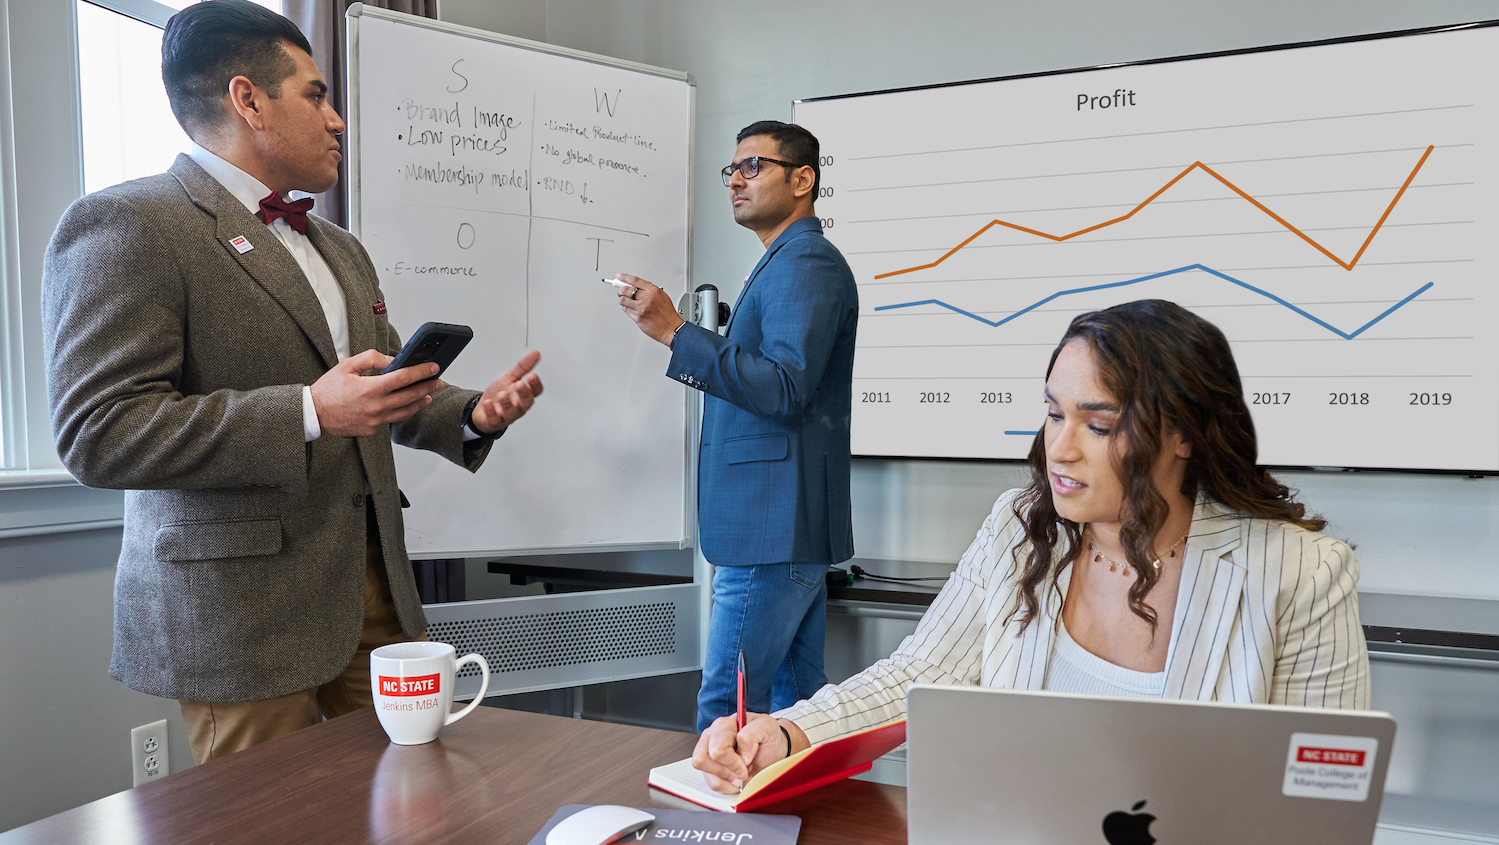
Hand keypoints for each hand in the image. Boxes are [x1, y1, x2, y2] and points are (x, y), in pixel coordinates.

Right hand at [310, 349, 444, 437]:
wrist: (314, 414)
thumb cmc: (328, 389)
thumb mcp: (347, 365)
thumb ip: (371, 359)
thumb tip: (392, 359)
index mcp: (370, 388)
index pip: (404, 378)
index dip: (422, 371)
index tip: (434, 367)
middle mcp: (376, 406)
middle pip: (411, 396)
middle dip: (429, 387)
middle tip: (440, 381)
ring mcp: (375, 420)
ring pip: (406, 411)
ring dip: (420, 402)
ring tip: (429, 395)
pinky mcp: (372, 429)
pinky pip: (392, 419)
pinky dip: (403, 411)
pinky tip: (408, 404)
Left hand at [466, 350, 543, 434]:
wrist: (483, 409)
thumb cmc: (499, 394)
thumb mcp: (510, 377)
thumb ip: (523, 367)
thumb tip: (535, 353)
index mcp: (524, 394)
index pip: (535, 391)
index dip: (535, 384)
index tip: (532, 375)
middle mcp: (518, 406)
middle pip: (526, 402)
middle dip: (524, 394)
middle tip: (520, 384)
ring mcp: (507, 415)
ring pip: (511, 412)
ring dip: (507, 403)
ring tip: (502, 394)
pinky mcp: (495, 422)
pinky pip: (494, 419)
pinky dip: (491, 412)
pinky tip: (488, 404)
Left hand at [615, 273, 683, 346]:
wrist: (671, 328)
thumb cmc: (667, 313)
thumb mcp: (662, 296)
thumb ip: (649, 290)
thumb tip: (636, 286)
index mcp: (653, 290)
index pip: (635, 280)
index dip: (624, 277)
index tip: (619, 276)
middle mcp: (646, 298)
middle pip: (625, 289)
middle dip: (620, 289)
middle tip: (620, 291)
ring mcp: (641, 308)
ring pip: (623, 300)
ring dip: (622, 300)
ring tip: (625, 301)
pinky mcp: (637, 317)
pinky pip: (626, 310)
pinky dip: (626, 308)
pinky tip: (630, 309)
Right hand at [691, 713, 805, 793]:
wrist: (772, 752)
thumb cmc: (768, 739)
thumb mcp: (767, 728)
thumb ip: (751, 734)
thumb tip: (740, 754)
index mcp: (724, 725)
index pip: (718, 748)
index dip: (733, 761)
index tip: (746, 763)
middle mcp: (711, 737)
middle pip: (703, 760)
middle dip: (727, 771)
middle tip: (743, 772)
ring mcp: (708, 753)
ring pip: (706, 774)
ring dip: (726, 779)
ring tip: (740, 776)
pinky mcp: (710, 769)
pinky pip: (711, 784)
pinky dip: (726, 786)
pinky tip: (736, 780)